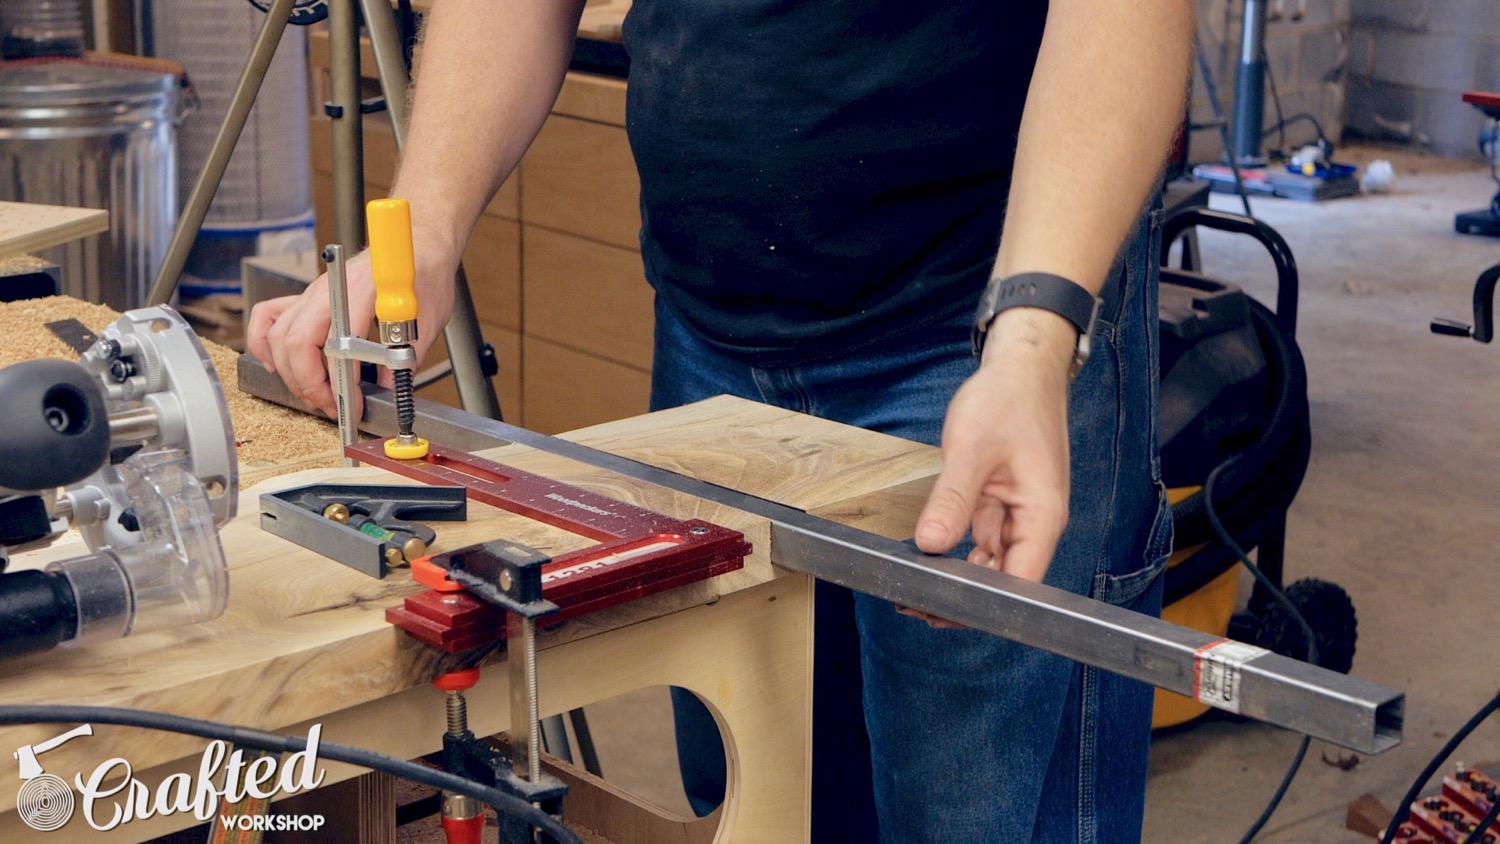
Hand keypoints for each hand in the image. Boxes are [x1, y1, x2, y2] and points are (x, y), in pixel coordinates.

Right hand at [246, 230, 457, 418]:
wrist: (421, 243)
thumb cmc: (425, 273)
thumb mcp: (427, 320)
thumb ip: (406, 357)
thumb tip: (389, 391)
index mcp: (361, 290)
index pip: (335, 343)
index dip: (339, 381)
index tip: (351, 402)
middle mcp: (329, 289)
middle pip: (295, 341)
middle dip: (309, 383)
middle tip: (331, 406)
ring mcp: (314, 292)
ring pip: (278, 335)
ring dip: (290, 372)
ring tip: (314, 394)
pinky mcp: (308, 296)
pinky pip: (268, 316)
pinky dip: (265, 343)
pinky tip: (279, 365)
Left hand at [902, 309, 1074, 627]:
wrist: (1021, 366)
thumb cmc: (1008, 400)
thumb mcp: (973, 448)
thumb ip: (953, 498)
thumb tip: (932, 544)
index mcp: (1042, 517)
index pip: (1019, 584)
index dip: (983, 605)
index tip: (940, 611)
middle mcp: (1035, 522)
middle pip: (1003, 580)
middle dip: (962, 597)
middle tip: (912, 605)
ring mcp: (1017, 513)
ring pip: (988, 561)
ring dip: (955, 575)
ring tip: (911, 588)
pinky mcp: (1000, 502)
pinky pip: (979, 536)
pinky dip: (955, 548)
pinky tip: (926, 554)